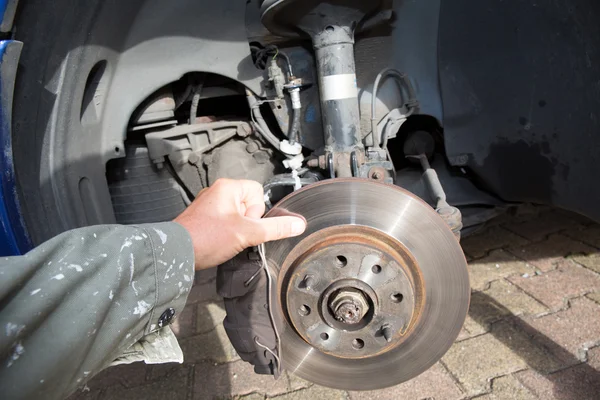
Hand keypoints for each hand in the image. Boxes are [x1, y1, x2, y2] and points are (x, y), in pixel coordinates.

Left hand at [174, 179, 305, 269]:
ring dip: (236, 229)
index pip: (258, 192)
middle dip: (247, 222)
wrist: (176, 253)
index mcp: (227, 187)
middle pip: (249, 204)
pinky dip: (225, 233)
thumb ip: (274, 229)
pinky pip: (225, 222)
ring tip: (224, 239)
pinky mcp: (203, 218)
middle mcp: (217, 191)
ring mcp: (208, 205)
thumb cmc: (206, 238)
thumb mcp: (247, 233)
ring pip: (237, 215)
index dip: (257, 211)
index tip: (246, 223)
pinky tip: (218, 242)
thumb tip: (298, 224)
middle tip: (235, 233)